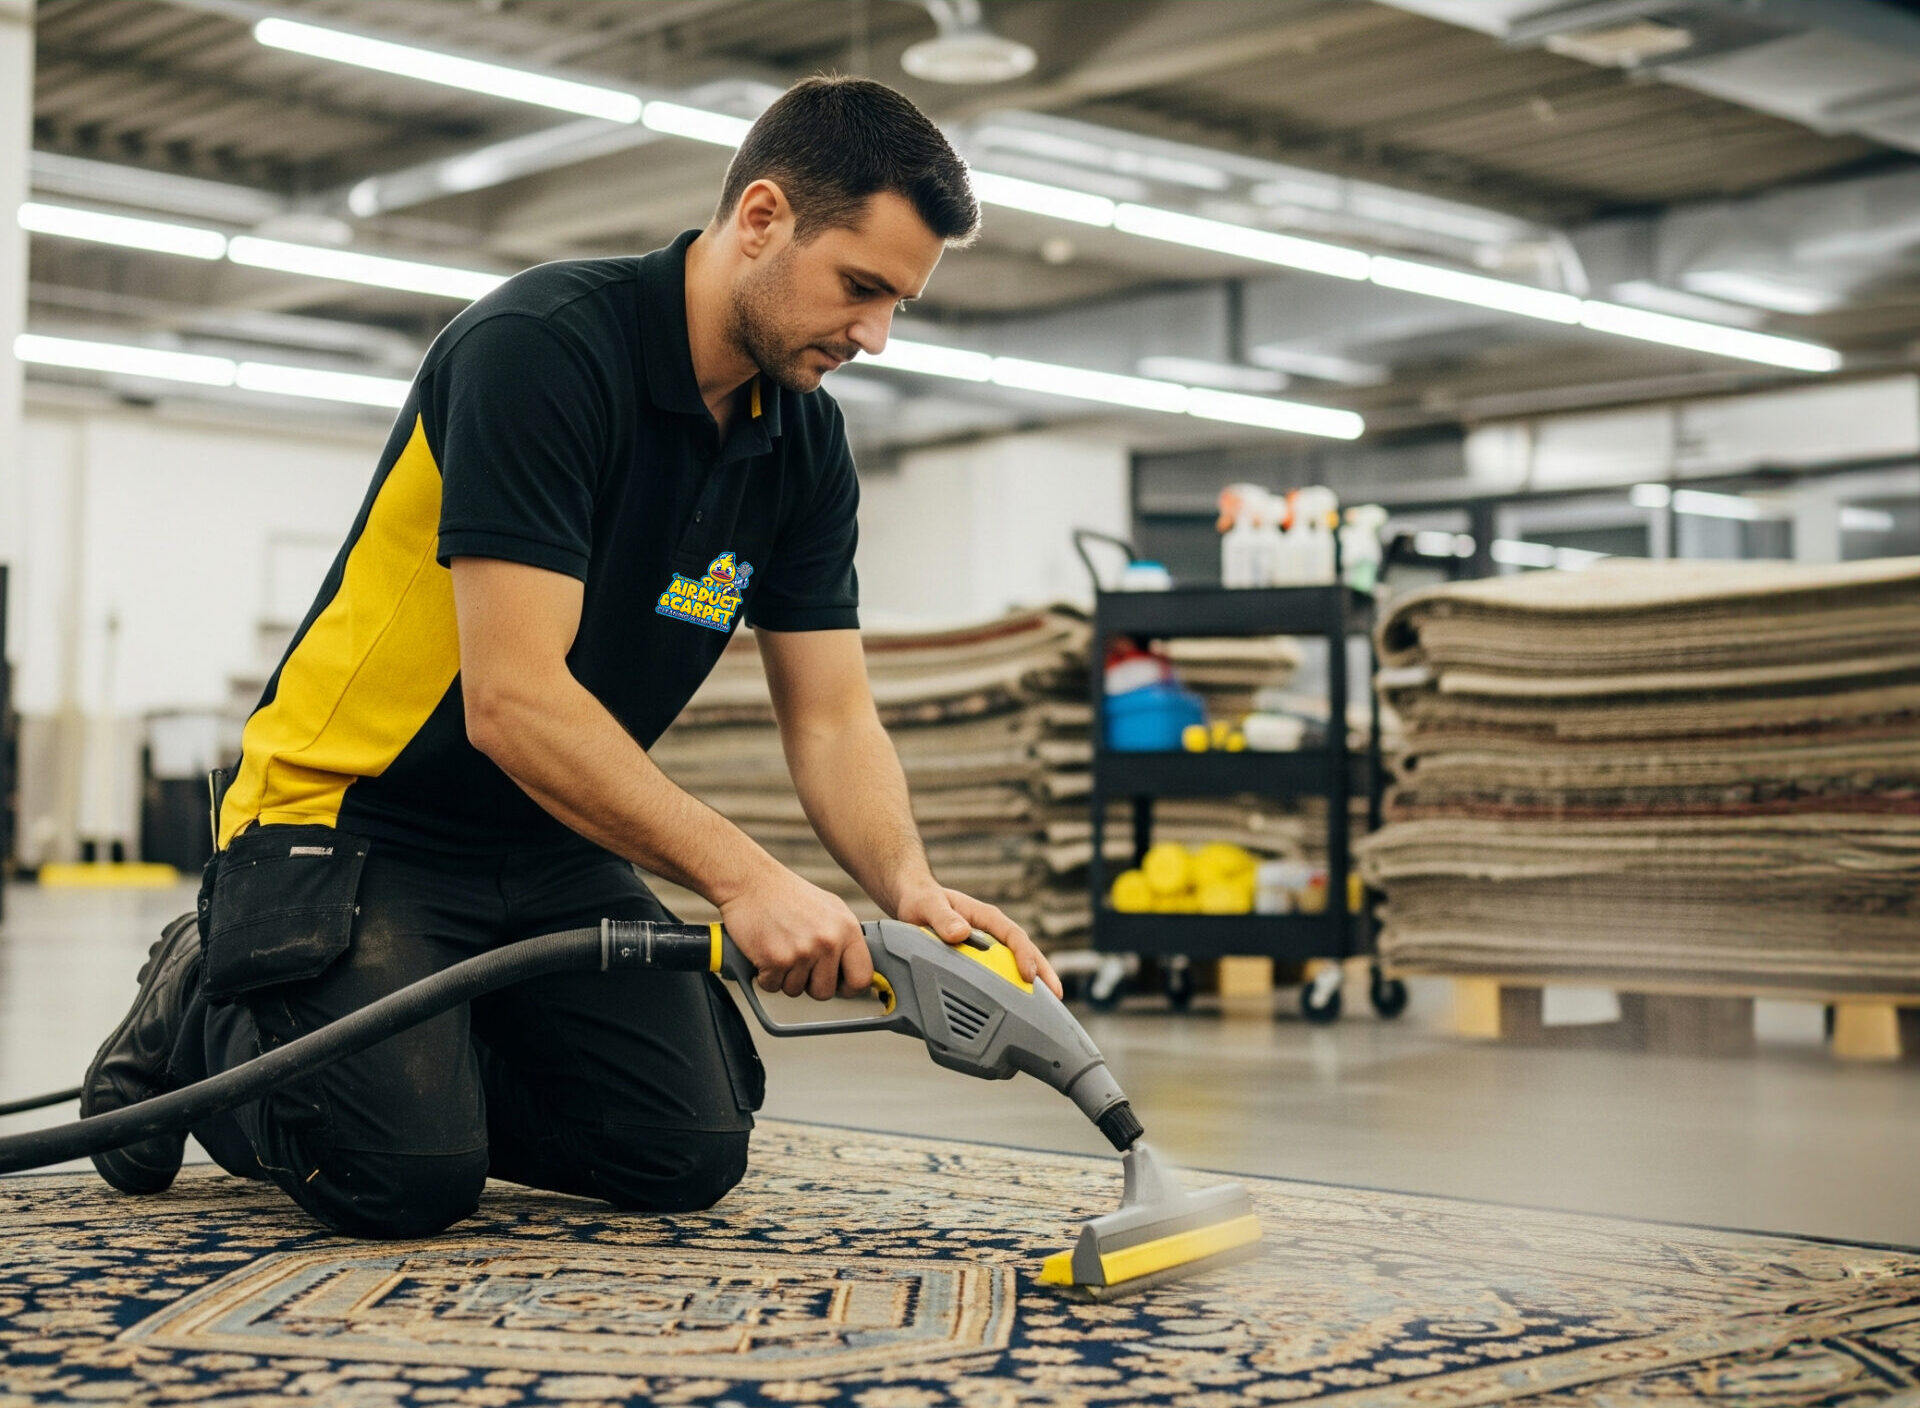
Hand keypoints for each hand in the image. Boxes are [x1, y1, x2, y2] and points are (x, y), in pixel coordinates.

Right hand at [719, 867, 872, 1000]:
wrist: (750, 882)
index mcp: (847, 928)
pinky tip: (765, 951)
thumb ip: (844, 939)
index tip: (837, 985)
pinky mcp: (777, 959)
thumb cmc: (787, 895)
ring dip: (784, 977)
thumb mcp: (830, 909)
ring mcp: (803, 951)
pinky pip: (772, 986)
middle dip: (809, 984)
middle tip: (798, 961)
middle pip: (825, 992)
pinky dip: (765, 975)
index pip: (862, 977)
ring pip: (796, 990)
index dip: (848, 988)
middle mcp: (829, 941)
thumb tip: (854, 969)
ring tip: (780, 948)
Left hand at [894, 884, 1062, 998]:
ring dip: (1033, 983)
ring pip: (1016, 964)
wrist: (913, 900)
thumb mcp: (928, 905)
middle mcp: (992, 932)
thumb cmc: (922, 900)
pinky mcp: (980, 958)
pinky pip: (1000, 973)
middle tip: (1055, 997)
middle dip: (1043, 973)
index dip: (1024, 955)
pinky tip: (1017, 1006)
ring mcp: (989, 946)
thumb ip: (942, 918)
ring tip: (1046, 1007)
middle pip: (1025, 952)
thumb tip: (960, 934)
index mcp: (986, 917)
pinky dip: (1011, 987)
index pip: (1014, 935)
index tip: (1029, 975)